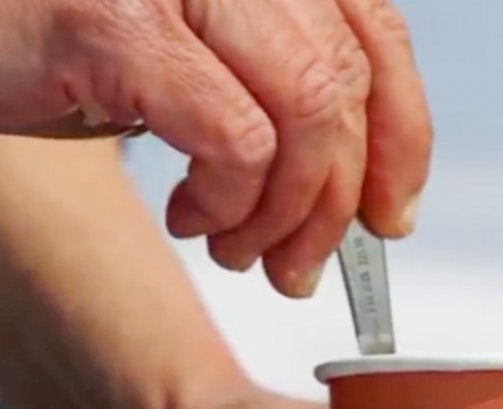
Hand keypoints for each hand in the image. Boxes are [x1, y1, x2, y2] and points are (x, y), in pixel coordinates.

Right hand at [0, 0, 431, 297]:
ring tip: (240, 248)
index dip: (401, 138)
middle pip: (343, 86)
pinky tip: (195, 218)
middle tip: (301, 263)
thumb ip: (289, 95)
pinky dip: (230, 202)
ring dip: (283, 213)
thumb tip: (367, 188)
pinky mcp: (119, 24)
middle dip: (334, 201)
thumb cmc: (75, 47)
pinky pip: (235, 137)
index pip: (380, 39)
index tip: (390, 212)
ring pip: (304, 113)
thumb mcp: (209, 63)